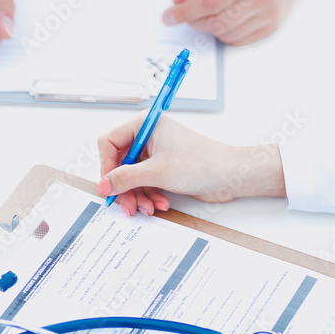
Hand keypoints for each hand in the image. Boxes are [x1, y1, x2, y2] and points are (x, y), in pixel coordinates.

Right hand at [96, 113, 284, 216]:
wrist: (231, 176)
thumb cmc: (202, 163)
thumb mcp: (157, 172)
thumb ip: (125, 178)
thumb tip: (103, 184)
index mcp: (144, 125)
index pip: (109, 142)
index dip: (107, 166)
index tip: (109, 186)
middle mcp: (147, 136)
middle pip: (119, 164)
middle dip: (125, 187)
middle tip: (128, 206)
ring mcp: (156, 153)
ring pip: (132, 177)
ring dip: (138, 195)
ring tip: (149, 209)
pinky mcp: (164, 168)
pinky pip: (145, 183)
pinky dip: (150, 196)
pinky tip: (161, 204)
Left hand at [161, 0, 312, 45]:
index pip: (211, 1)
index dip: (185, 11)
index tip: (169, 16)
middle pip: (216, 21)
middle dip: (194, 19)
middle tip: (187, 9)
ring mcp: (270, 15)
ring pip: (224, 34)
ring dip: (209, 25)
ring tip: (214, 4)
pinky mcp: (271, 28)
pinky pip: (236, 40)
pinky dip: (224, 31)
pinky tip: (228, 13)